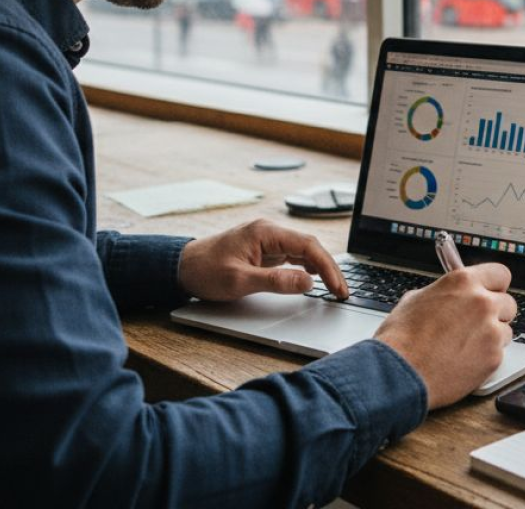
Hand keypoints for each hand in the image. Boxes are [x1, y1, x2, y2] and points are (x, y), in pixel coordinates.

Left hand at [177, 218, 348, 301]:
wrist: (181, 267)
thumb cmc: (205, 271)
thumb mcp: (240, 281)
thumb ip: (276, 281)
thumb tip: (308, 282)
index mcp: (265, 232)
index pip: (307, 245)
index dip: (327, 266)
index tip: (337, 286)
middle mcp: (269, 232)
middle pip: (310, 247)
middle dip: (329, 268)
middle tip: (342, 291)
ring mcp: (266, 240)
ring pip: (303, 251)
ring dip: (320, 268)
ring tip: (334, 287)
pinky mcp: (263, 250)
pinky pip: (292, 256)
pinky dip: (306, 267)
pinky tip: (313, 278)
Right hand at [373, 263, 515, 408]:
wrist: (399, 373)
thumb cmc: (401, 339)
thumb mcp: (417, 299)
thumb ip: (445, 294)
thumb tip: (452, 296)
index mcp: (463, 282)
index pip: (500, 274)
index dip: (494, 286)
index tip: (490, 292)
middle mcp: (482, 302)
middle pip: (508, 303)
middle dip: (495, 313)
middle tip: (477, 324)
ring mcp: (491, 330)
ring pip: (506, 330)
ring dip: (492, 337)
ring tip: (466, 346)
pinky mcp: (494, 357)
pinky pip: (499, 353)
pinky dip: (486, 358)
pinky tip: (464, 361)